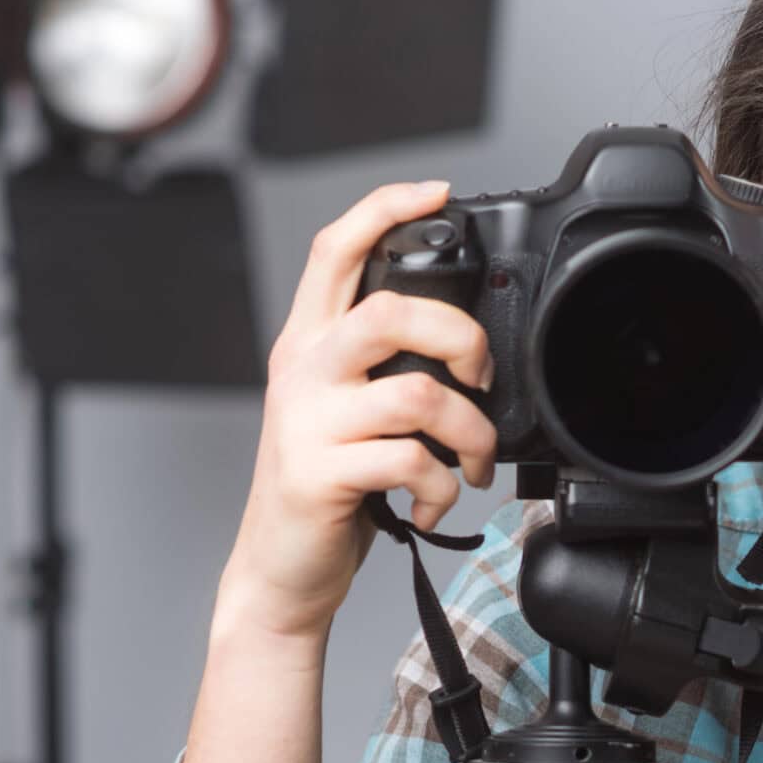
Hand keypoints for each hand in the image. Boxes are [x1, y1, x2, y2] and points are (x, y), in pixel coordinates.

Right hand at [222, 180, 498, 640]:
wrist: (280, 569)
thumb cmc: (328, 488)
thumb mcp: (345, 411)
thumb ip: (384, 369)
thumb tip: (464, 344)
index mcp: (309, 344)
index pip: (336, 250)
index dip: (384, 208)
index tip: (437, 192)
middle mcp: (302, 370)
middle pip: (393, 310)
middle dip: (461, 338)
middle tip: (481, 376)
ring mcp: (306, 421)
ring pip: (419, 394)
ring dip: (471, 434)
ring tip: (472, 462)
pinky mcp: (318, 472)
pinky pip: (411, 461)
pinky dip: (443, 487)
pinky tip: (436, 501)